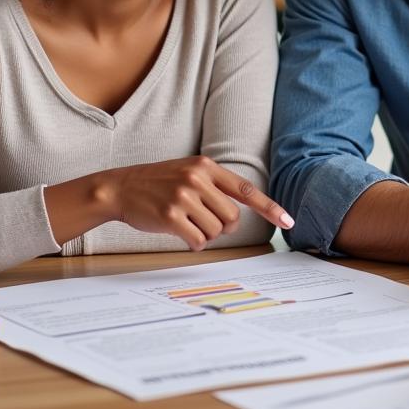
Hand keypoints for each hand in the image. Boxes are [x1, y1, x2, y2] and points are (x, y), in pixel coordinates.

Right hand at [106, 155, 293, 250]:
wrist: (119, 187)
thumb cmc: (157, 183)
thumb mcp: (188, 172)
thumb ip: (214, 186)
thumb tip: (238, 214)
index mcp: (206, 166)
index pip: (246, 190)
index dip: (270, 207)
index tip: (288, 221)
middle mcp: (197, 179)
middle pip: (232, 218)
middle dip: (223, 227)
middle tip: (204, 221)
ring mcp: (183, 196)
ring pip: (216, 231)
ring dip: (206, 234)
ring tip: (187, 222)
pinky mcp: (170, 216)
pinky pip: (198, 241)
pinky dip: (193, 242)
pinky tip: (180, 232)